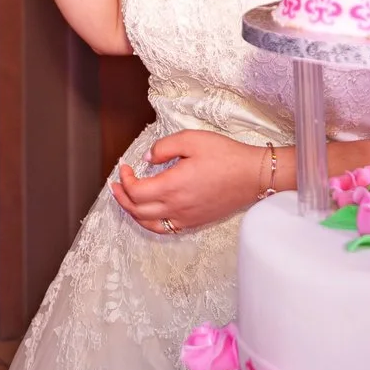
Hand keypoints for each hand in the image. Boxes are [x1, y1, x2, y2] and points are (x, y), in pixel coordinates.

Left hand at [109, 130, 266, 235]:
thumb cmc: (225, 156)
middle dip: (121, 197)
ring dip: (133, 213)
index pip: (136, 192)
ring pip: (149, 224)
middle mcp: (176, 207)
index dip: (124, 180)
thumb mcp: (192, 139)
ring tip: (126, 200)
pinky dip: (151, 223)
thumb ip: (164, 146)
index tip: (124, 167)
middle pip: (137, 210)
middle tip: (116, 185)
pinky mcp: (194, 222)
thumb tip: (147, 159)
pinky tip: (150, 213)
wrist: (252, 176)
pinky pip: (166, 229)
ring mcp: (185, 218)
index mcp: (172, 186)